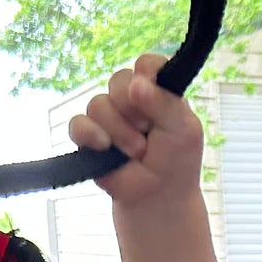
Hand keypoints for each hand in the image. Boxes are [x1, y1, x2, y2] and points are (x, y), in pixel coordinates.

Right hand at [67, 53, 203, 204]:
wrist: (159, 197)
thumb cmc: (176, 162)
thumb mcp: (183, 130)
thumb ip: (164, 103)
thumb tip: (136, 83)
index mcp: (157, 91)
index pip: (148, 64)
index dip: (147, 72)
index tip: (150, 87)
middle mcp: (131, 99)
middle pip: (118, 80)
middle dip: (132, 108)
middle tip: (148, 131)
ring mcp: (109, 117)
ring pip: (98, 104)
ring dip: (119, 131)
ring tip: (137, 152)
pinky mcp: (90, 137)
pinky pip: (78, 124)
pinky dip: (90, 134)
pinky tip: (104, 147)